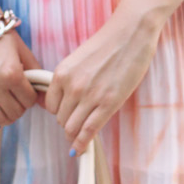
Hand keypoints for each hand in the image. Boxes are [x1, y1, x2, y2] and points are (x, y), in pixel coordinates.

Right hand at [0, 30, 43, 130]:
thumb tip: (44, 97)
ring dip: (6, 116)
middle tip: (18, 98)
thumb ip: (36, 74)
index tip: (28, 91)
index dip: (31, 98)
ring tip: (7, 105)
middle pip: (14, 113)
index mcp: (11, 72)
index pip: (29, 101)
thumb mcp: (23, 51)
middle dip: (20, 108)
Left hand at [46, 12, 160, 154]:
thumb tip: (66, 101)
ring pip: (72, 128)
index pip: (51, 106)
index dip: (60, 112)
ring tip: (81, 135)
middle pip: (61, 119)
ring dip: (76, 134)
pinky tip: (80, 150)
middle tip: (79, 121)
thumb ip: (70, 79)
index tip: (68, 113)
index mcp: (62, 73)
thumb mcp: (79, 59)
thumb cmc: (109, 43)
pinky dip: (82, 144)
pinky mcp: (108, 104)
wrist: (132, 32)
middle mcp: (72, 86)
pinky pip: (89, 131)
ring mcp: (90, 96)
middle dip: (69, 122)